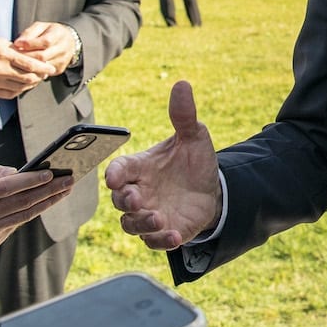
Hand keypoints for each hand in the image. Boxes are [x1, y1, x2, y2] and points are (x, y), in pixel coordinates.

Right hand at [0, 37, 55, 97]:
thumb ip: (14, 49)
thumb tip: (30, 54)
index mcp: (3, 54)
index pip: (29, 63)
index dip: (43, 67)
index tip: (51, 68)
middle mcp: (0, 68)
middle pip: (28, 77)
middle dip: (40, 77)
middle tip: (45, 74)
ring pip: (20, 87)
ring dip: (31, 85)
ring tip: (35, 80)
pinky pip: (10, 94)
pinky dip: (20, 91)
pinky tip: (23, 87)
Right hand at [0, 165, 73, 258]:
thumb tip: (17, 171)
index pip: (9, 187)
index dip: (32, 180)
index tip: (51, 172)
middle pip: (23, 201)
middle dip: (50, 190)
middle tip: (69, 180)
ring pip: (26, 215)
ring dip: (48, 202)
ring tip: (65, 191)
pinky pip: (16, 224)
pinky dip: (32, 212)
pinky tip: (46, 202)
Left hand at [13, 21, 79, 74]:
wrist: (69, 41)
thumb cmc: (50, 32)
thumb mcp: (41, 27)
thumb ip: (29, 33)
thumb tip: (18, 43)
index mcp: (59, 35)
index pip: (45, 42)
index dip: (30, 44)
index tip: (17, 44)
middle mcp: (64, 48)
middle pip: (43, 56)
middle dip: (26, 56)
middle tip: (14, 55)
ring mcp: (63, 60)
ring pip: (42, 67)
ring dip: (28, 65)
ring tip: (18, 62)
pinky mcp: (60, 69)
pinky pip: (44, 73)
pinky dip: (33, 71)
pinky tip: (26, 67)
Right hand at [106, 80, 221, 249]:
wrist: (211, 189)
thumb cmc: (193, 161)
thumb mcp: (194, 137)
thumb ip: (184, 115)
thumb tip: (182, 84)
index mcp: (141, 167)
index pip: (120, 169)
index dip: (115, 174)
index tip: (116, 177)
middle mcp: (139, 192)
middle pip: (120, 200)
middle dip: (125, 200)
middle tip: (137, 198)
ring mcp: (148, 214)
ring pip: (131, 224)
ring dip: (141, 223)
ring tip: (158, 217)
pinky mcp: (163, 232)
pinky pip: (154, 241)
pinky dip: (161, 240)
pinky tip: (174, 235)